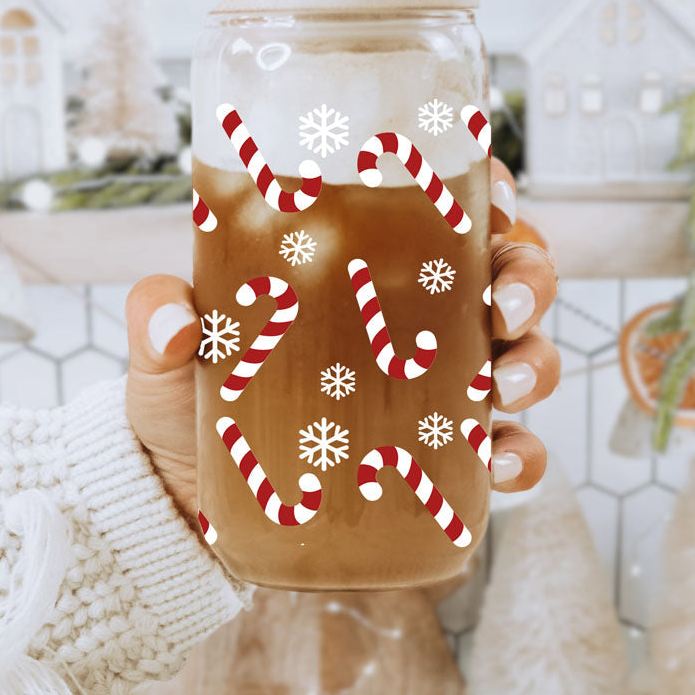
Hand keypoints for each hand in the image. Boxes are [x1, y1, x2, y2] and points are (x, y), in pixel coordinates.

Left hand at [125, 158, 559, 520]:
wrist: (189, 500)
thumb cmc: (192, 401)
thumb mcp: (169, 349)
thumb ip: (160, 315)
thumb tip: (175, 323)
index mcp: (369, 267)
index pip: (445, 210)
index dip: (488, 194)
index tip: (491, 203)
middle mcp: (417, 319)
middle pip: (505, 274)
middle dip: (528, 278)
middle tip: (504, 303)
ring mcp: (435, 386)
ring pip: (522, 354)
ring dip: (534, 361)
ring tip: (504, 382)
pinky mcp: (439, 457)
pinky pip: (504, 450)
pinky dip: (521, 453)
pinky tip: (504, 459)